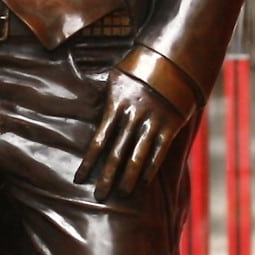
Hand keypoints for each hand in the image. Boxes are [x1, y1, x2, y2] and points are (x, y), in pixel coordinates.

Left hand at [80, 70, 184, 197]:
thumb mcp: (117, 77)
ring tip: (121, 194)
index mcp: (116, 106)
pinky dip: (151, 168)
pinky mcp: (170, 125)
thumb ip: (107, 98)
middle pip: (116, 153)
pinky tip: (144, 183)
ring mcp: (152, 122)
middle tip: (99, 196)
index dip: (88, 162)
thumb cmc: (141, 66)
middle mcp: (132, 117)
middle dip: (106, 177)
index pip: (98, 140)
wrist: (174, 58)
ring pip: (137, 157)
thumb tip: (90, 108)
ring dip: (128, 178)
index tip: (79, 179)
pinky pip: (159, 152)